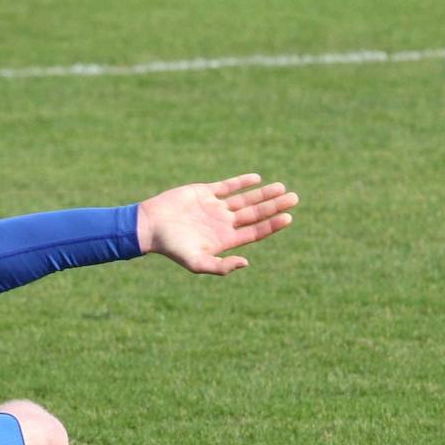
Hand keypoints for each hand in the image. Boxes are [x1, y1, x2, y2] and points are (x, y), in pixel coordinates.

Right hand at [137, 173, 298, 274]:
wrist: (149, 226)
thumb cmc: (171, 247)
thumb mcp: (196, 262)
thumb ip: (221, 266)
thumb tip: (247, 262)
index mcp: (224, 240)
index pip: (255, 232)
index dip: (272, 225)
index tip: (289, 217)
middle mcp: (223, 223)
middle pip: (255, 214)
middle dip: (274, 206)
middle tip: (294, 198)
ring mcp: (214, 207)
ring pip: (245, 199)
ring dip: (263, 193)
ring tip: (282, 188)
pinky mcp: (204, 192)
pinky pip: (227, 186)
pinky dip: (241, 182)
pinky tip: (257, 178)